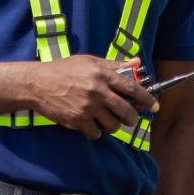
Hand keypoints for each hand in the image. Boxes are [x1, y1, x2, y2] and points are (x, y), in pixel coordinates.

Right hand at [30, 56, 157, 138]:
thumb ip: (114, 64)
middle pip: (126, 111)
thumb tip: (136, 62)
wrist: (38, 83)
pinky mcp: (77, 121)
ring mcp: (88, 108)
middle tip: (131, 119)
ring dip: (114, 125)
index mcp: (103, 75)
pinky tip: (93, 124)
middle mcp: (98, 92)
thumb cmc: (65, 69)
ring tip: (109, 120)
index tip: (155, 106)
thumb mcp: (90, 61)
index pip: (132, 89)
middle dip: (133, 118)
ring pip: (113, 125)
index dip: (147, 99)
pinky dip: (98, 131)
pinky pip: (96, 133)